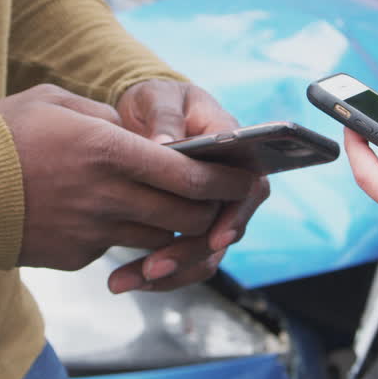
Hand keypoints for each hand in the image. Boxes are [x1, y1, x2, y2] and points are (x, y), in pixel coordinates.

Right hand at [0, 84, 257, 275]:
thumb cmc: (0, 134)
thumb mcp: (57, 103)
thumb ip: (108, 120)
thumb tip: (144, 137)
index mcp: (109, 152)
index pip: (190, 175)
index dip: (224, 180)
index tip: (243, 176)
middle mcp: (108, 197)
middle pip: (185, 215)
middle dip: (212, 210)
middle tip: (220, 199)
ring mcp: (92, 232)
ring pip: (159, 238)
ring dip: (176, 227)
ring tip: (180, 210)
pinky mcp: (75, 256)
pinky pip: (119, 247)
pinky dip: (131, 235)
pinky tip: (117, 216)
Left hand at [107, 80, 269, 292]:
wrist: (141, 117)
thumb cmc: (158, 101)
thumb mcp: (158, 97)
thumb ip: (164, 117)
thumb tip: (164, 145)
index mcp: (236, 149)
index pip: (250, 186)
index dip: (236, 214)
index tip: (216, 237)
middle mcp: (230, 184)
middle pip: (227, 230)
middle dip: (191, 254)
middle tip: (153, 268)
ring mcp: (212, 209)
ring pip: (206, 254)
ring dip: (172, 273)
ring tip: (127, 280)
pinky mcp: (189, 227)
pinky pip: (185, 259)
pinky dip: (158, 274)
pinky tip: (127, 279)